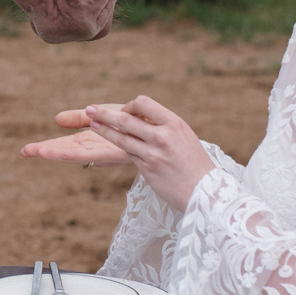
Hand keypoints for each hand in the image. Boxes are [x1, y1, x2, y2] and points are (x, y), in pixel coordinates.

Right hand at [21, 110, 137, 165]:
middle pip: (72, 152)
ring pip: (83, 153)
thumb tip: (57, 120)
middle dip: (50, 152)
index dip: (50, 149)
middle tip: (27, 152)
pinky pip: (104, 147)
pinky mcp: (129, 148)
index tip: (28, 151)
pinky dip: (83, 148)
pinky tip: (66, 147)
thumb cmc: (141, 125)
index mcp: (98, 145)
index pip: (70, 148)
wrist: (175, 143)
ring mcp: (115, 151)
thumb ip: (83, 119)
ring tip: (40, 152)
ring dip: (60, 152)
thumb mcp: (109, 117)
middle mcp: (104, 150)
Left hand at [71, 96, 215, 211]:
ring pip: (120, 137)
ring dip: (103, 129)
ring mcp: (152, 153)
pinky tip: (108, 142)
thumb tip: (139, 118)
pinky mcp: (146, 169)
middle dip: (104, 114)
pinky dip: (117, 146)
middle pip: (125, 119)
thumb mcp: (184, 136)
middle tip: (90, 110)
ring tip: (91, 123)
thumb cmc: (195, 163)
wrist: (205, 191)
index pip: (144, 103)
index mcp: (174, 124)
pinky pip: (127, 154)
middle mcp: (162, 136)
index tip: (124, 111)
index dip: (129, 105)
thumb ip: (163, 126)